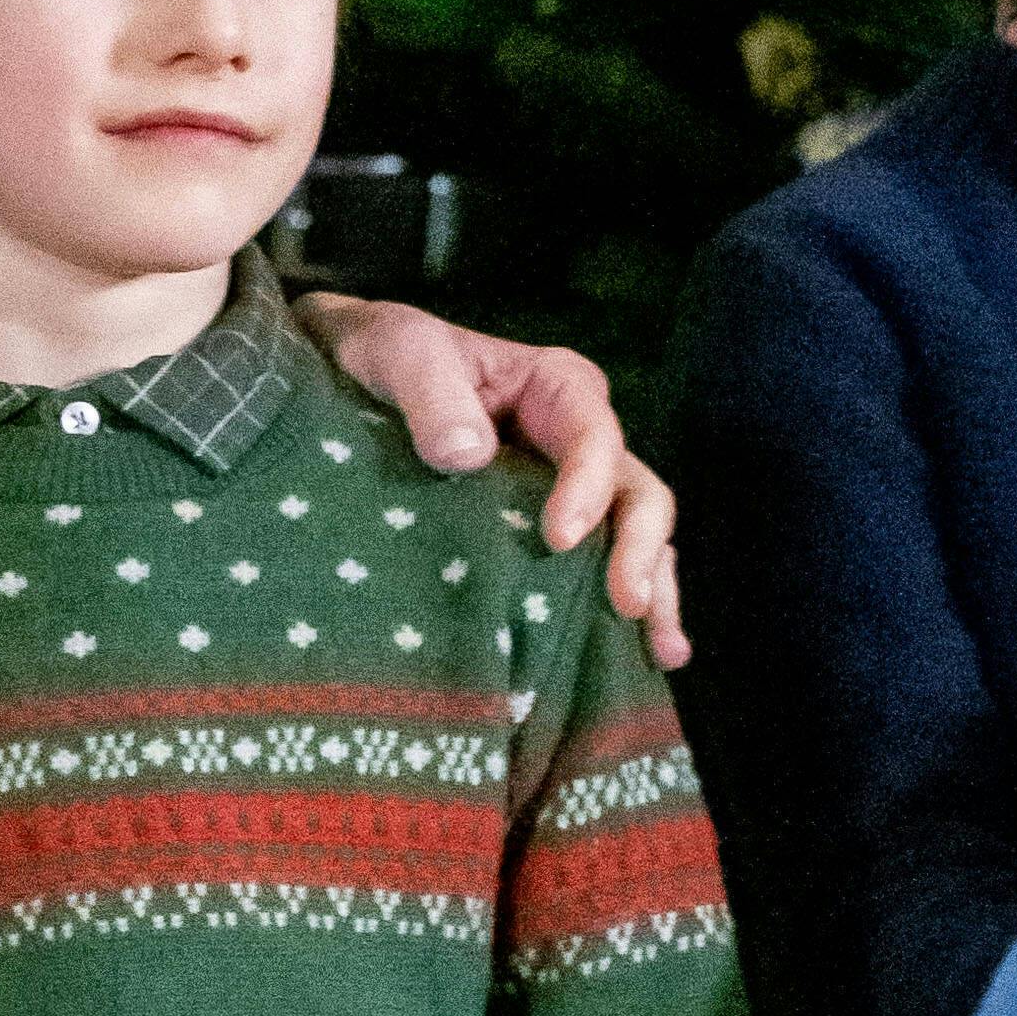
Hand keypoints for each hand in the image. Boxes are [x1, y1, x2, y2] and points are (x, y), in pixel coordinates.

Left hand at [307, 298, 683, 663]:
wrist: (354, 374)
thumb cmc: (387, 355)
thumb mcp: (403, 354)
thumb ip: (432, 395)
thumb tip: (469, 454)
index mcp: (558, 388)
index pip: (594, 437)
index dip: (587, 488)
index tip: (559, 538)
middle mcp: (578, 442)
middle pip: (634, 492)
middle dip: (640, 551)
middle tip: (628, 605)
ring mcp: (569, 492)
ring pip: (632, 538)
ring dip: (651, 592)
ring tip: (662, 652)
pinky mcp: (545, 536)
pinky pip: (594, 570)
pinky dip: (615, 613)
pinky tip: (636, 661)